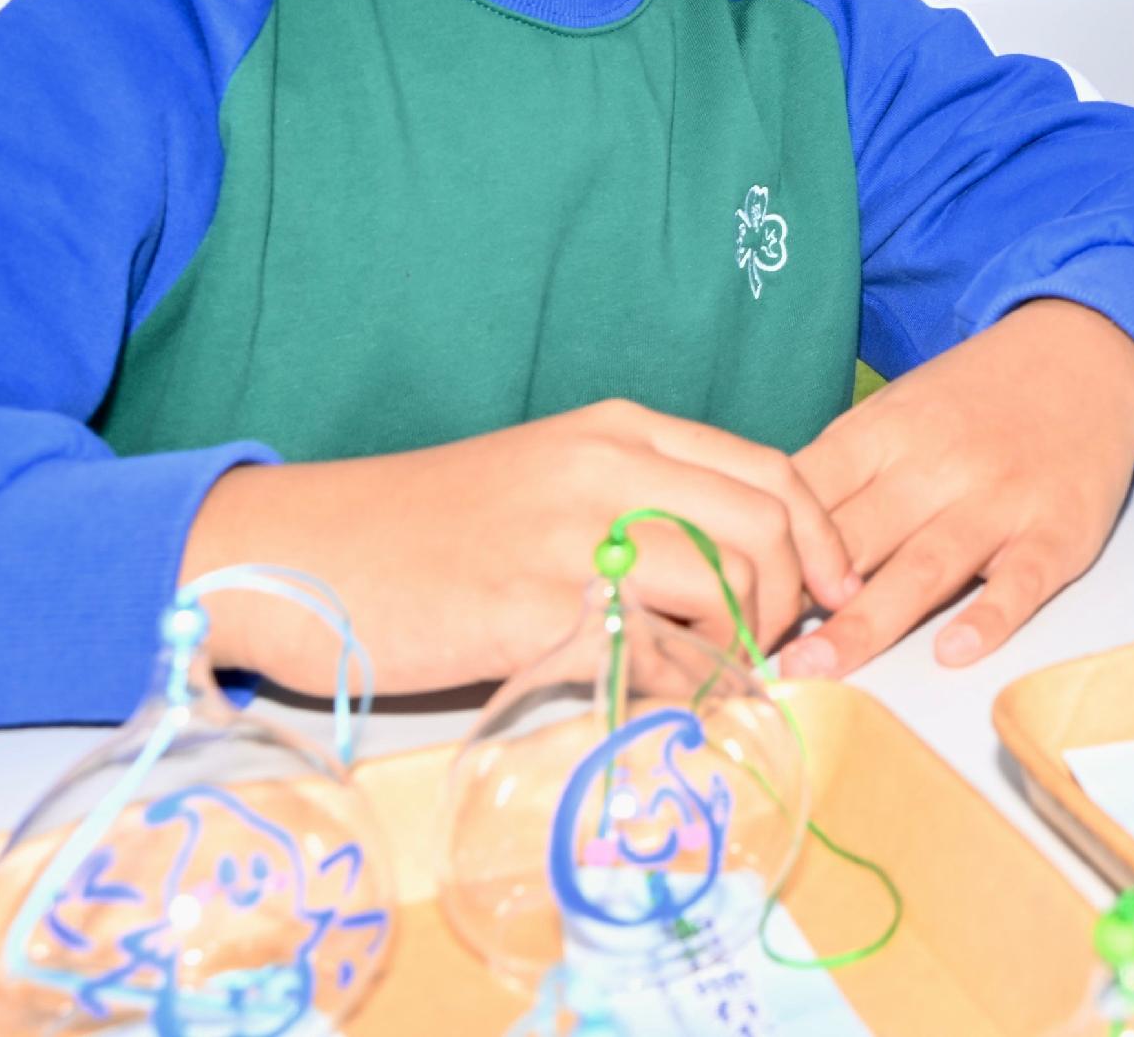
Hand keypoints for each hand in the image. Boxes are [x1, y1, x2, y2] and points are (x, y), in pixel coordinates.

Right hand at [181, 401, 860, 694]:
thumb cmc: (421, 529)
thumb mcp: (545, 483)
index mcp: (619, 431)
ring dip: (740, 649)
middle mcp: (609, 470)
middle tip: (768, 653)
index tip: (836, 590)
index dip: (821, 539)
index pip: (771, 473)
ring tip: (712, 681)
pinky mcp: (534, 609)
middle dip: (790, 602)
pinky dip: (675, 685)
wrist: (297, 551)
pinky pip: (651, 651)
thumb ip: (634, 504)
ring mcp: (572, 536)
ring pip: (723, 588)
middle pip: (765, 530)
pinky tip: (655, 703)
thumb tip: (725, 568)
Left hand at [778, 299, 1133, 678]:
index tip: (719, 595)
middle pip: (855, 538)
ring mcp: (1001, 500)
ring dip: (867, 623)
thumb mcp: (899, 411)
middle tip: (743, 650)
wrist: (1088, 355)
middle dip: (797, 596)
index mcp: (887, 431)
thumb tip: (758, 540)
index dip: (762, 546)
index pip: (808, 491)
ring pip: (925, 567)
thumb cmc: (976, 399)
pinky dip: (990, 616)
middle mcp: (940, 464)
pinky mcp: (1058, 532)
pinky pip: (1021, 581)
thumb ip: (837, 473)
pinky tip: (954, 650)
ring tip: (816, 671)